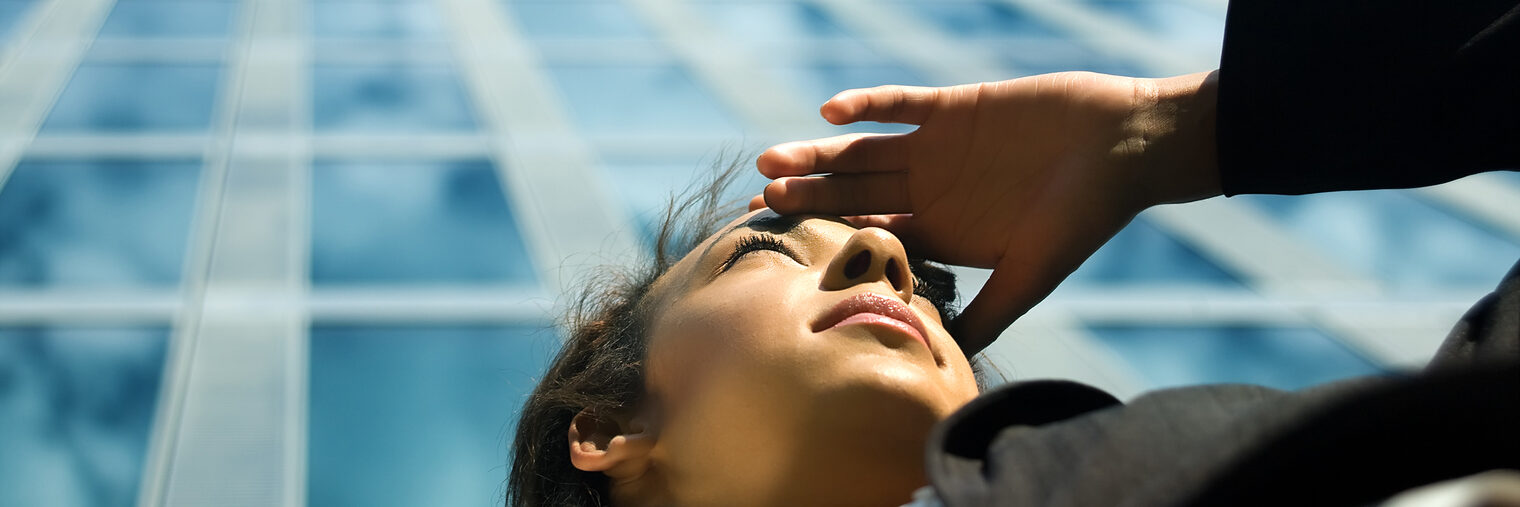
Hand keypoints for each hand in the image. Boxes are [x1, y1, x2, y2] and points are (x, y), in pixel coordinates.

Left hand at [753, 71, 1221, 353]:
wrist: (1124, 146)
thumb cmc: (1084, 217)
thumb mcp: (1032, 275)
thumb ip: (987, 314)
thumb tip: (945, 362)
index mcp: (939, 232)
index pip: (869, 239)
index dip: (826, 242)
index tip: (781, 248)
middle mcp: (928, 191)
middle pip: (853, 195)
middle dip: (808, 198)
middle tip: (762, 202)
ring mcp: (936, 148)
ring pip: (862, 151)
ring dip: (819, 155)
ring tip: (774, 160)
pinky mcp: (952, 107)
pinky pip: (899, 105)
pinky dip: (866, 105)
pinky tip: (830, 112)